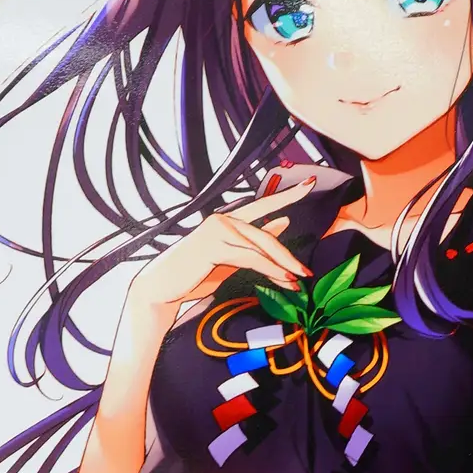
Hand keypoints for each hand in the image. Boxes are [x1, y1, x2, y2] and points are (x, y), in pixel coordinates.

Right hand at [124, 184, 303, 341]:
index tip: (310, 184)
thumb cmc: (193, 274)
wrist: (161, 288)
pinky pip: (250, 258)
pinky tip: (283, 280)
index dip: (288, 195)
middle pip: (264, 235)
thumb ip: (254, 243)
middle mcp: (222, 220)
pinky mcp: (213, 246)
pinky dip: (269, 271)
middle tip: (306, 271)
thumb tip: (283, 222)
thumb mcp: (230, 258)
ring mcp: (217, 230)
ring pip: (260, 248)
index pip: (262, 204)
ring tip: (297, 281)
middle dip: (288, 255)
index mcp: (226, 220)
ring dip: (281, 268)